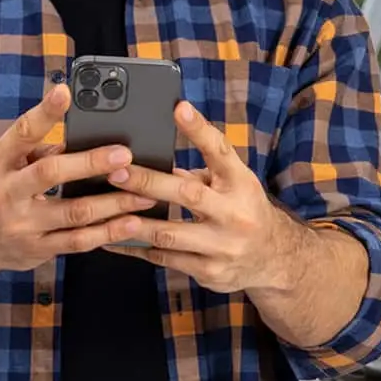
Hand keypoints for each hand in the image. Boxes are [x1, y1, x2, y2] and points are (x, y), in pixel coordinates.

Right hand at [0, 83, 159, 273]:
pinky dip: (108, 233)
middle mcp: (4, 193)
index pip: (21, 132)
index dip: (44, 111)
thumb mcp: (0, 163)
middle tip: (124, 154)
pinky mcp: (36, 250)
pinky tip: (131, 223)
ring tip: (144, 194)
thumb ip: (36, 148)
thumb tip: (81, 133)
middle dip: (90, 163)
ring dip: (112, 203)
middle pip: (50, 173)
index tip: (66, 91)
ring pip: (73, 213)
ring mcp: (21, 225)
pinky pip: (77, 242)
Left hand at [102, 100, 298, 293]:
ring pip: (170, 233)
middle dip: (148, 182)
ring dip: (135, 222)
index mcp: (240, 184)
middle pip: (188, 193)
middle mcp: (234, 214)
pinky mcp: (209, 272)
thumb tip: (155, 158)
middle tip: (115, 172)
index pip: (220, 151)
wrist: (273, 259)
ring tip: (106, 210)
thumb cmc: (242, 210)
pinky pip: (165, 259)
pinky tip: (114, 240)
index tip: (179, 109)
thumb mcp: (234, 184)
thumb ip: (201, 172)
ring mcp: (222, 246)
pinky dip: (137, 248)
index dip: (199, 129)